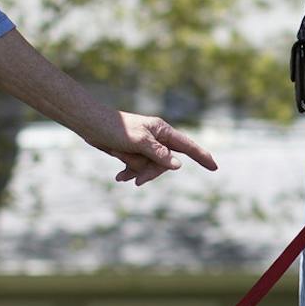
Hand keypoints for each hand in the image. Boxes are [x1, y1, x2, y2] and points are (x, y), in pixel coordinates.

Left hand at [89, 111, 217, 186]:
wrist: (90, 124)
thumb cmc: (115, 128)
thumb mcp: (139, 142)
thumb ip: (159, 154)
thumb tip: (178, 165)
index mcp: (162, 131)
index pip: (187, 146)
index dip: (202, 156)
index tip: (214, 167)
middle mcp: (156, 138)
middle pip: (165, 163)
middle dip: (151, 172)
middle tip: (136, 181)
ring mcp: (145, 146)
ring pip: (150, 167)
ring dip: (136, 171)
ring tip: (121, 174)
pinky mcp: (133, 152)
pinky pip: (137, 167)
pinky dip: (129, 172)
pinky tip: (119, 177)